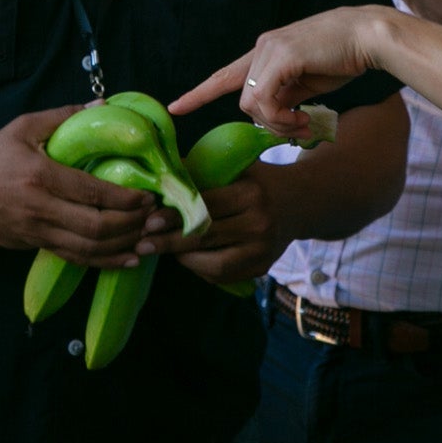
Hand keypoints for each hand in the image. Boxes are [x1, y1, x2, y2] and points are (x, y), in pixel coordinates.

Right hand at [0, 108, 154, 266]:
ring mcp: (36, 232)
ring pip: (88, 249)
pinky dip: (104, 261)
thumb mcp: (22, 128)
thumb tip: (102, 105)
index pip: (92, 193)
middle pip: (96, 227)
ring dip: (124, 247)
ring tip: (150, 242)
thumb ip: (63, 116)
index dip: (126, 199)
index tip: (149, 195)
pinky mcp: (34, 246)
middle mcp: (40, 208)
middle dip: (132, 225)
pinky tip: (126, 258)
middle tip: (157, 219)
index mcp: (40, 176)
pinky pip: (75, 258)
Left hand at [139, 167, 287, 283]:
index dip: (175, 216)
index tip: (149, 220)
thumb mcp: (236, 167)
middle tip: (142, 243)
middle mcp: (259, 225)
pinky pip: (223, 275)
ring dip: (182, 259)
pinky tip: (184, 258)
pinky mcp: (262, 268)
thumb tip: (159, 174)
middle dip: (169, 242)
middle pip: (206, 237)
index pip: (206, 208)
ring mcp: (262, 251)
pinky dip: (200, 268)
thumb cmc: (258, 180)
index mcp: (251, 195)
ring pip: (213, 263)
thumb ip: (201, 170)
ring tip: (160, 250)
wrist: (299, 202)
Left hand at [170, 7, 385, 139]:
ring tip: (303, 124)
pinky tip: (301, 118)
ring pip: (251, 103)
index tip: (175, 107)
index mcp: (266, 53)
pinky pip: (265, 99)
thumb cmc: (342, 58)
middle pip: (243, 100)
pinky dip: (280, 117)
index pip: (225, 75)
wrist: (367, 37)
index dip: (200, 93)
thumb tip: (272, 119)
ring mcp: (270, 49)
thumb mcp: (306, 83)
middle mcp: (262, 47)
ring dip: (277, 123)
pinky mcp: (282, 56)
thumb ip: (285, 96)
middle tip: (297, 129)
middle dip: (268, 123)